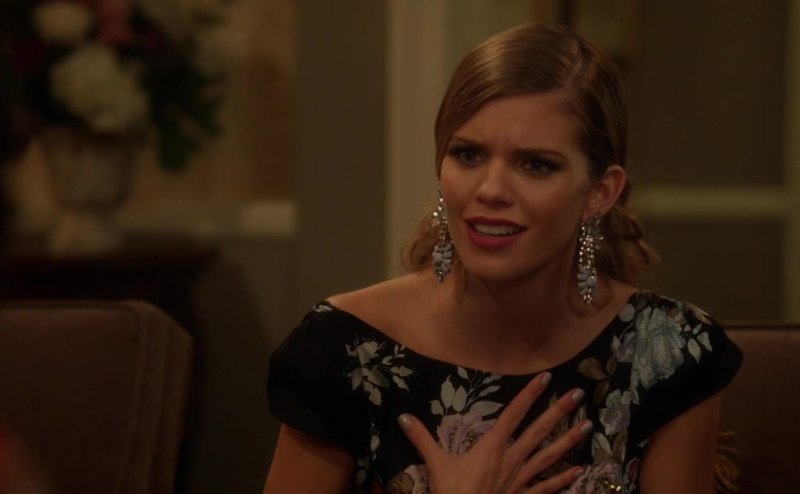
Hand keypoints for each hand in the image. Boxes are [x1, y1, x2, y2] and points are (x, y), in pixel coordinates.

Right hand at [397, 372, 591, 493]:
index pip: (514, 414)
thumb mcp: (436, 464)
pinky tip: (579, 469)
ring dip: (569, 440)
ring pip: (549, 456)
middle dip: (559, 411)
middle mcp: (512, 459)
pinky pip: (547, 487)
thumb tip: (402, 417)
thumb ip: (422, 438)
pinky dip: (563, 478)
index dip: (529, 395)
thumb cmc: (452, 492)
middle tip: (578, 394)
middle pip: (539, 431)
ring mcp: (521, 479)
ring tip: (588, 425)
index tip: (546, 377)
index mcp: (492, 446)